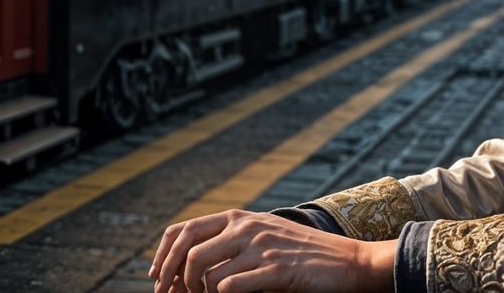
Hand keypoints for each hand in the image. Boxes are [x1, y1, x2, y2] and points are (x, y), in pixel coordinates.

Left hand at [150, 209, 393, 292]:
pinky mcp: (276, 270)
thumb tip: (190, 260)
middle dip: (173, 278)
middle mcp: (247, 228)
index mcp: (240, 218)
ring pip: (207, 273)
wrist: (346, 262)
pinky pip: (230, 286)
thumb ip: (234, 239)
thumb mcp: (265, 234)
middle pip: (189, 251)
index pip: (185, 229)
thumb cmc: (302, 253)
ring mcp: (262, 248)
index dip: (163, 254)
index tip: (157, 277)